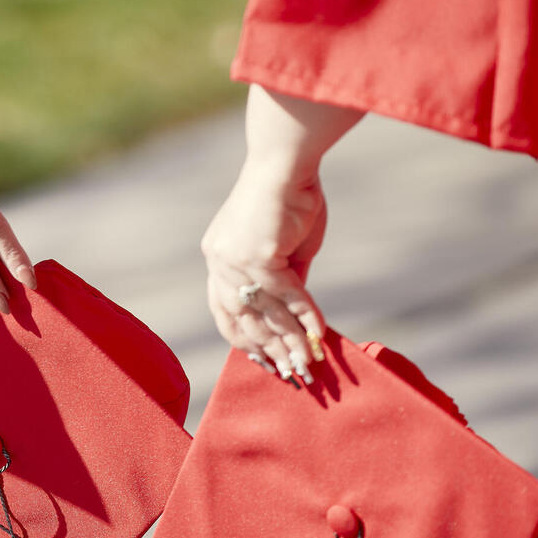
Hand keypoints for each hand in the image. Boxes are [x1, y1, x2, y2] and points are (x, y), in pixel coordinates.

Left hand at [203, 86, 362, 381]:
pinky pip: (287, 298)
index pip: (223, 310)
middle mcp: (220, 263)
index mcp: (218, 257)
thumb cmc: (290, 195)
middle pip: (241, 321)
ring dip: (288, 344)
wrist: (286, 161)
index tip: (262, 361)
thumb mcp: (285, 246)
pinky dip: (305, 320)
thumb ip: (285, 278)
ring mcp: (236, 262)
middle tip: (288, 376)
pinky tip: (320, 338)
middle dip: (267, 351)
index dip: (243, 340)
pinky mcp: (259, 258)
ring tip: (306, 368)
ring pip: (264, 315)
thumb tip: (295, 312)